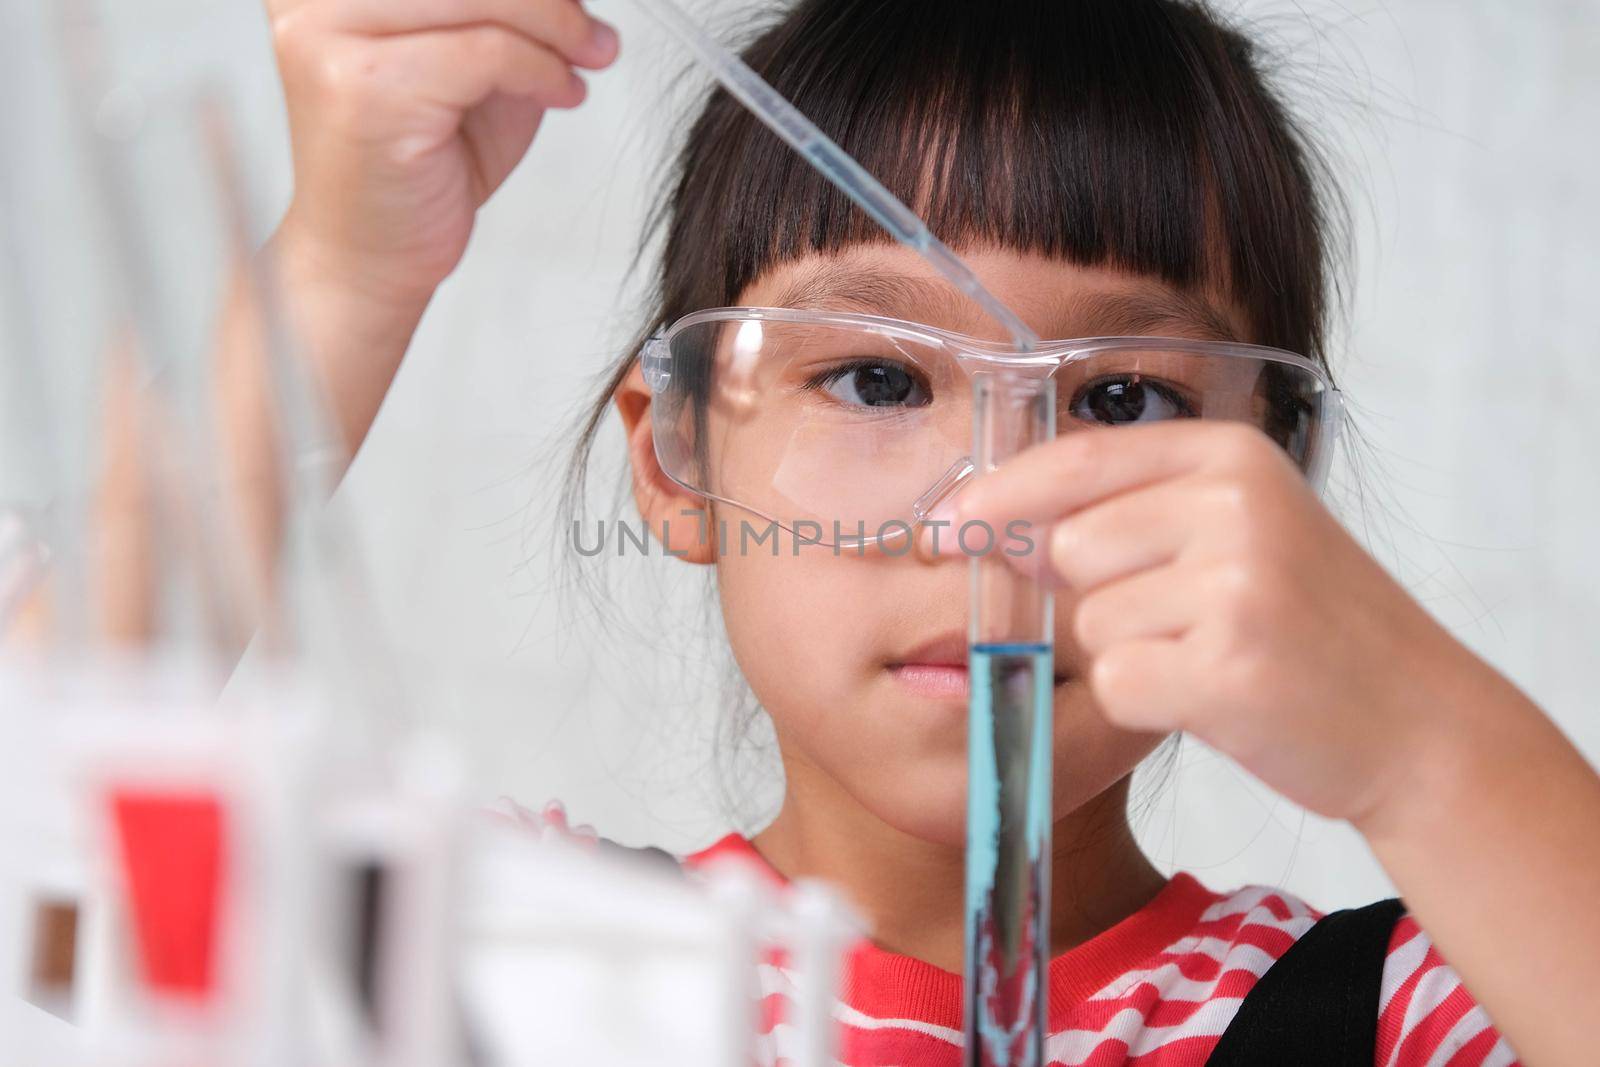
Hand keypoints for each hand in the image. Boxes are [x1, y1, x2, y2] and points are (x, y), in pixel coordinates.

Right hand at [265, 0, 619, 309]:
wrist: (369, 254)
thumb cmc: (418, 161)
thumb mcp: (472, 61)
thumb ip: (505, 11)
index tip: (572, 6)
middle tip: (596, 36)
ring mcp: (328, 36)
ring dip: (555, 28)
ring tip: (587, 61)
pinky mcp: (364, 86)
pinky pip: (486, 52)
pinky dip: (541, 70)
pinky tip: (563, 94)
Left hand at [954, 421, 1531, 830]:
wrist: (1417, 720)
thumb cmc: (1309, 627)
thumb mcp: (1235, 535)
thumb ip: (1126, 516)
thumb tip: (995, 527)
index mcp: (1231, 455)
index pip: (1074, 461)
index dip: (996, 497)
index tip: (941, 530)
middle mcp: (1234, 505)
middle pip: (1070, 549)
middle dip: (1099, 598)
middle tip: (1188, 622)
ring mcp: (1236, 585)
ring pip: (1091, 623)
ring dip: (1132, 654)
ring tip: (1215, 657)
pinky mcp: (1229, 667)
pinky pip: (1117, 683)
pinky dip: (1148, 702)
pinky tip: (1216, 698)